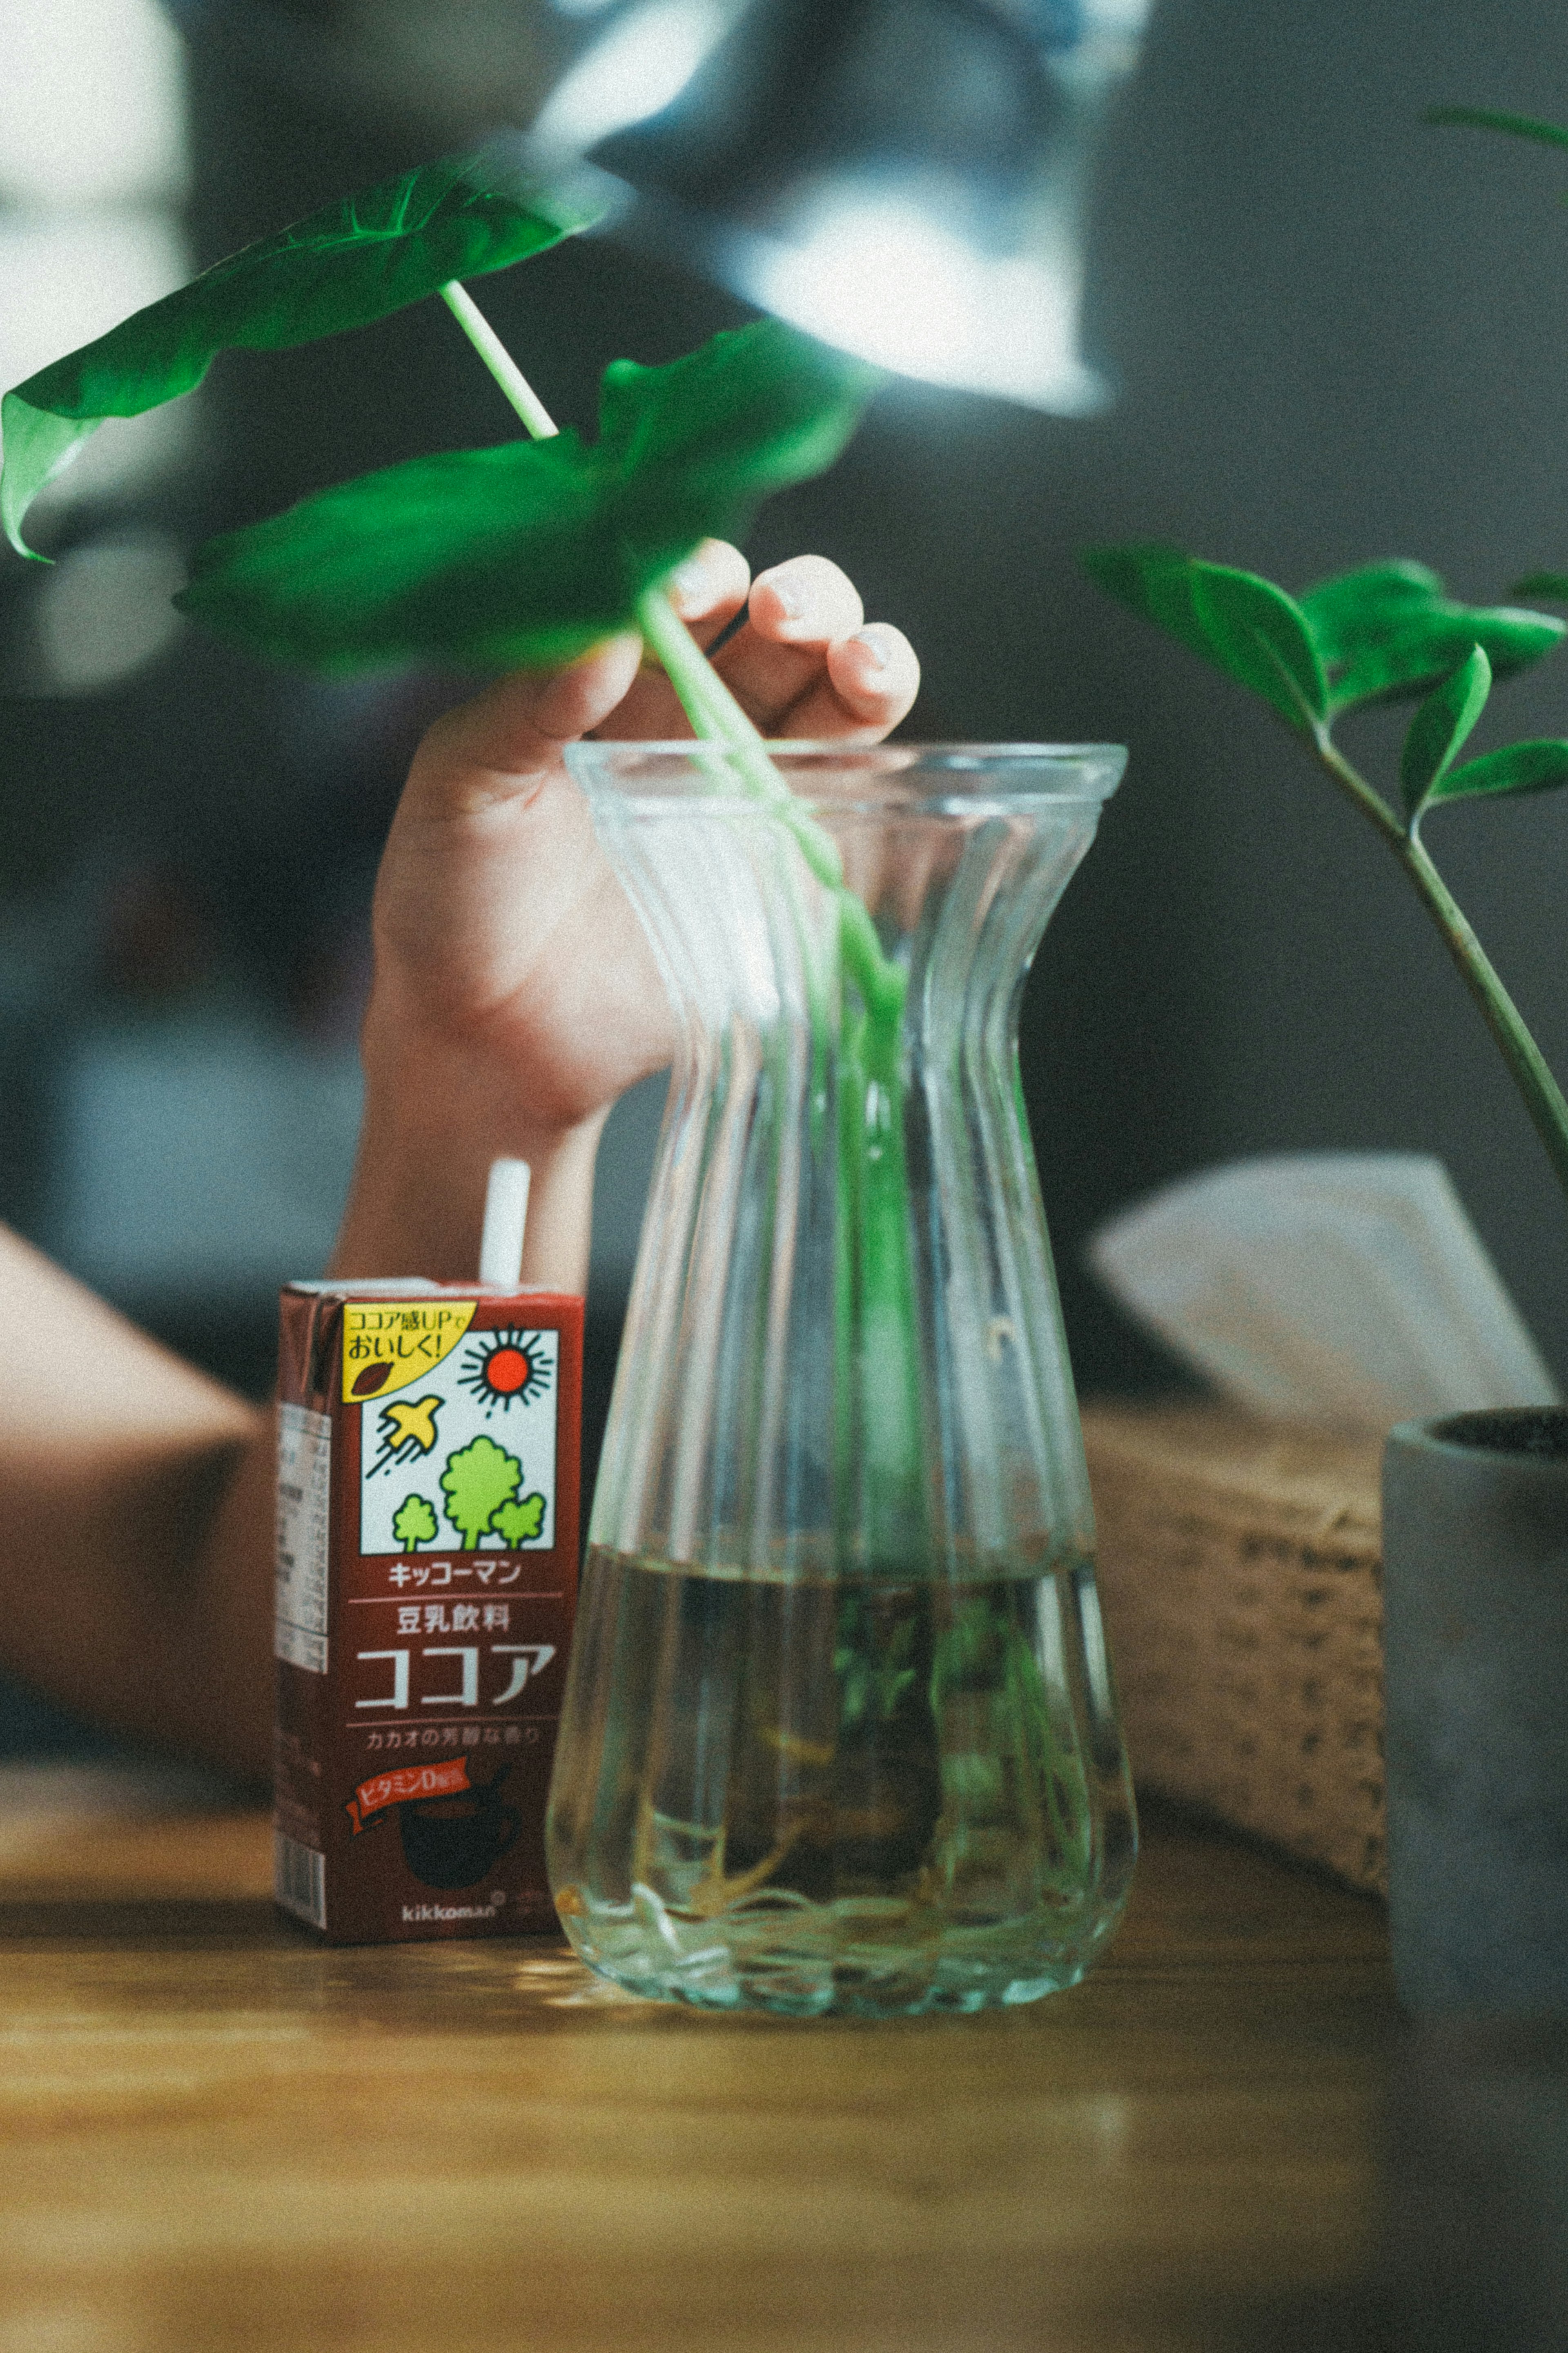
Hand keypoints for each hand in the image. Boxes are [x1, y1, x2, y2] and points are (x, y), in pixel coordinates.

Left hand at [332, 543, 918, 1288]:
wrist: (481, 1041)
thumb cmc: (449, 903)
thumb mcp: (458, 786)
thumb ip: (522, 704)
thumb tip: (607, 627)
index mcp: (614, 682)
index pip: (688, 595)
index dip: (702, 575)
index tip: (688, 589)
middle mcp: (693, 725)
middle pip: (783, 634)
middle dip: (807, 604)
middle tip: (789, 617)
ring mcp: (747, 801)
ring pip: (838, 707)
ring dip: (869, 666)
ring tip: (864, 665)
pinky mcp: (783, 881)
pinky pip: (856, 818)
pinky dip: (890, 777)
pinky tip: (884, 754)